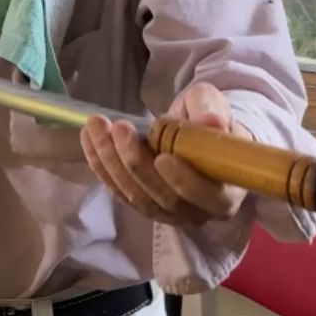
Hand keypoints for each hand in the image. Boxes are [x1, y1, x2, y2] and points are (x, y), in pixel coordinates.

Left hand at [80, 82, 249, 228]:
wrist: (194, 131)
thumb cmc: (206, 120)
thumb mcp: (211, 104)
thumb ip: (210, 110)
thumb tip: (211, 122)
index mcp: (226, 190)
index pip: (208, 196)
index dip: (184, 181)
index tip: (162, 157)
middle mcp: (198, 210)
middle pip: (164, 197)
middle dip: (135, 163)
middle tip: (119, 128)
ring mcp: (167, 212)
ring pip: (136, 196)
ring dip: (111, 162)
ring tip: (96, 127)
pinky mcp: (143, 204)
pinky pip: (119, 191)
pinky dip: (100, 165)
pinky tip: (89, 138)